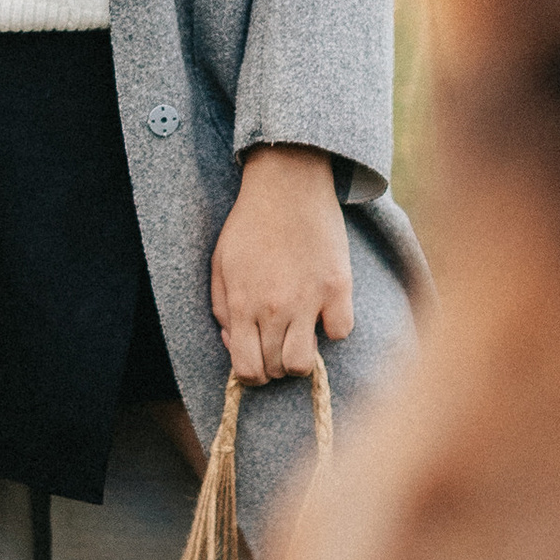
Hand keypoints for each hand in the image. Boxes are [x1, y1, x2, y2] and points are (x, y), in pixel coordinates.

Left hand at [210, 145, 352, 383]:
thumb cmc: (249, 224)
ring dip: (300, 356)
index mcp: (242, 304)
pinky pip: (340, 332)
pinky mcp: (338, 287)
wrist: (287, 185)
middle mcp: (275, 308)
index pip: (247, 370)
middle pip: (276, 370)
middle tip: (276, 341)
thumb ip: (222, 309)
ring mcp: (309, 299)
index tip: (255, 359)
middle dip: (273, 364)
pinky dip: (332, 327)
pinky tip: (322, 309)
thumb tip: (235, 343)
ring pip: (305, 363)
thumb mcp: (220, 264)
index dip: (250, 374)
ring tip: (298, 334)